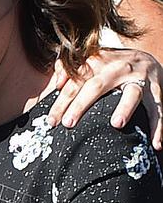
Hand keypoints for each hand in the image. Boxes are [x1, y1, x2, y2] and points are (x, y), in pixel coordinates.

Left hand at [48, 49, 162, 149]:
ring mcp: (139, 77)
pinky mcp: (157, 89)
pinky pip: (157, 109)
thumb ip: (71, 70)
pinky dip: (159, 126)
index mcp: (99, 60)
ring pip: (132, 93)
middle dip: (81, 104)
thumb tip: (56, 82)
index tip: (52, 121)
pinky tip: (155, 144)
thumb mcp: (92, 64)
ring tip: (116, 124)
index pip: (77, 80)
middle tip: (69, 124)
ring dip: (125, 108)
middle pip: (97, 85)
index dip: (62, 100)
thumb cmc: (110, 68)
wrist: (147, 58)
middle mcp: (119, 66)